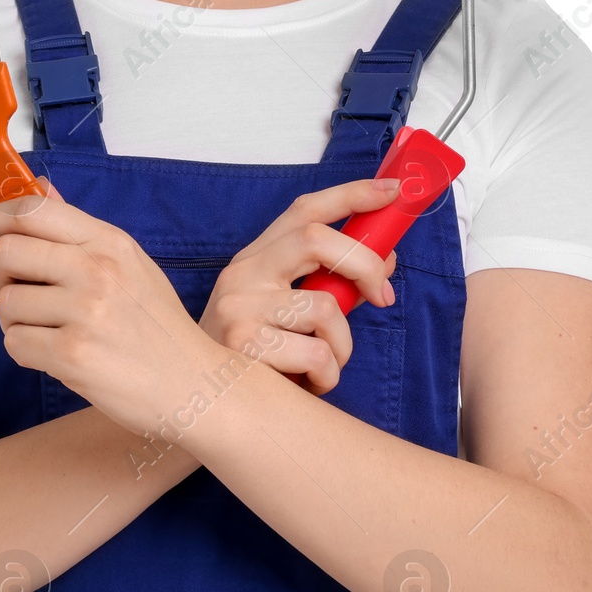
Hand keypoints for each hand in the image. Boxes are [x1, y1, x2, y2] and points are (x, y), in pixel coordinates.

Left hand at [0, 180, 228, 435]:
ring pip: (6, 303)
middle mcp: (97, 269)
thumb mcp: (128, 263)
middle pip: (7, 253)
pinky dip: (26, 351)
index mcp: (109, 241)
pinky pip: (15, 344)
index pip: (33, 211)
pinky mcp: (73, 355)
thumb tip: (39, 188)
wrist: (193, 384)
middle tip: (12, 293)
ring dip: (14, 321)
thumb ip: (79, 230)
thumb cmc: (157, 326)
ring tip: (47, 330)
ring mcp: (86, 312)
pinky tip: (55, 354)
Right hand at [198, 177, 403, 394]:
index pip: (304, 211)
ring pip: (325, 307)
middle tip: (383, 296)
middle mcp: (242, 273)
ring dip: (342, 345)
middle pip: (315, 238)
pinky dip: (327, 377)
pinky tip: (307, 386)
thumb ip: (332, 283)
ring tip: (324, 364)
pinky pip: (316, 355)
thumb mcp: (289, 310)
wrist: (199, 401)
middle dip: (364, 265)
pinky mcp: (243, 346)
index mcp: (256, 258)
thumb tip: (384, 260)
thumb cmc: (258, 356)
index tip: (392, 189)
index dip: (351, 195)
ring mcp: (239, 307)